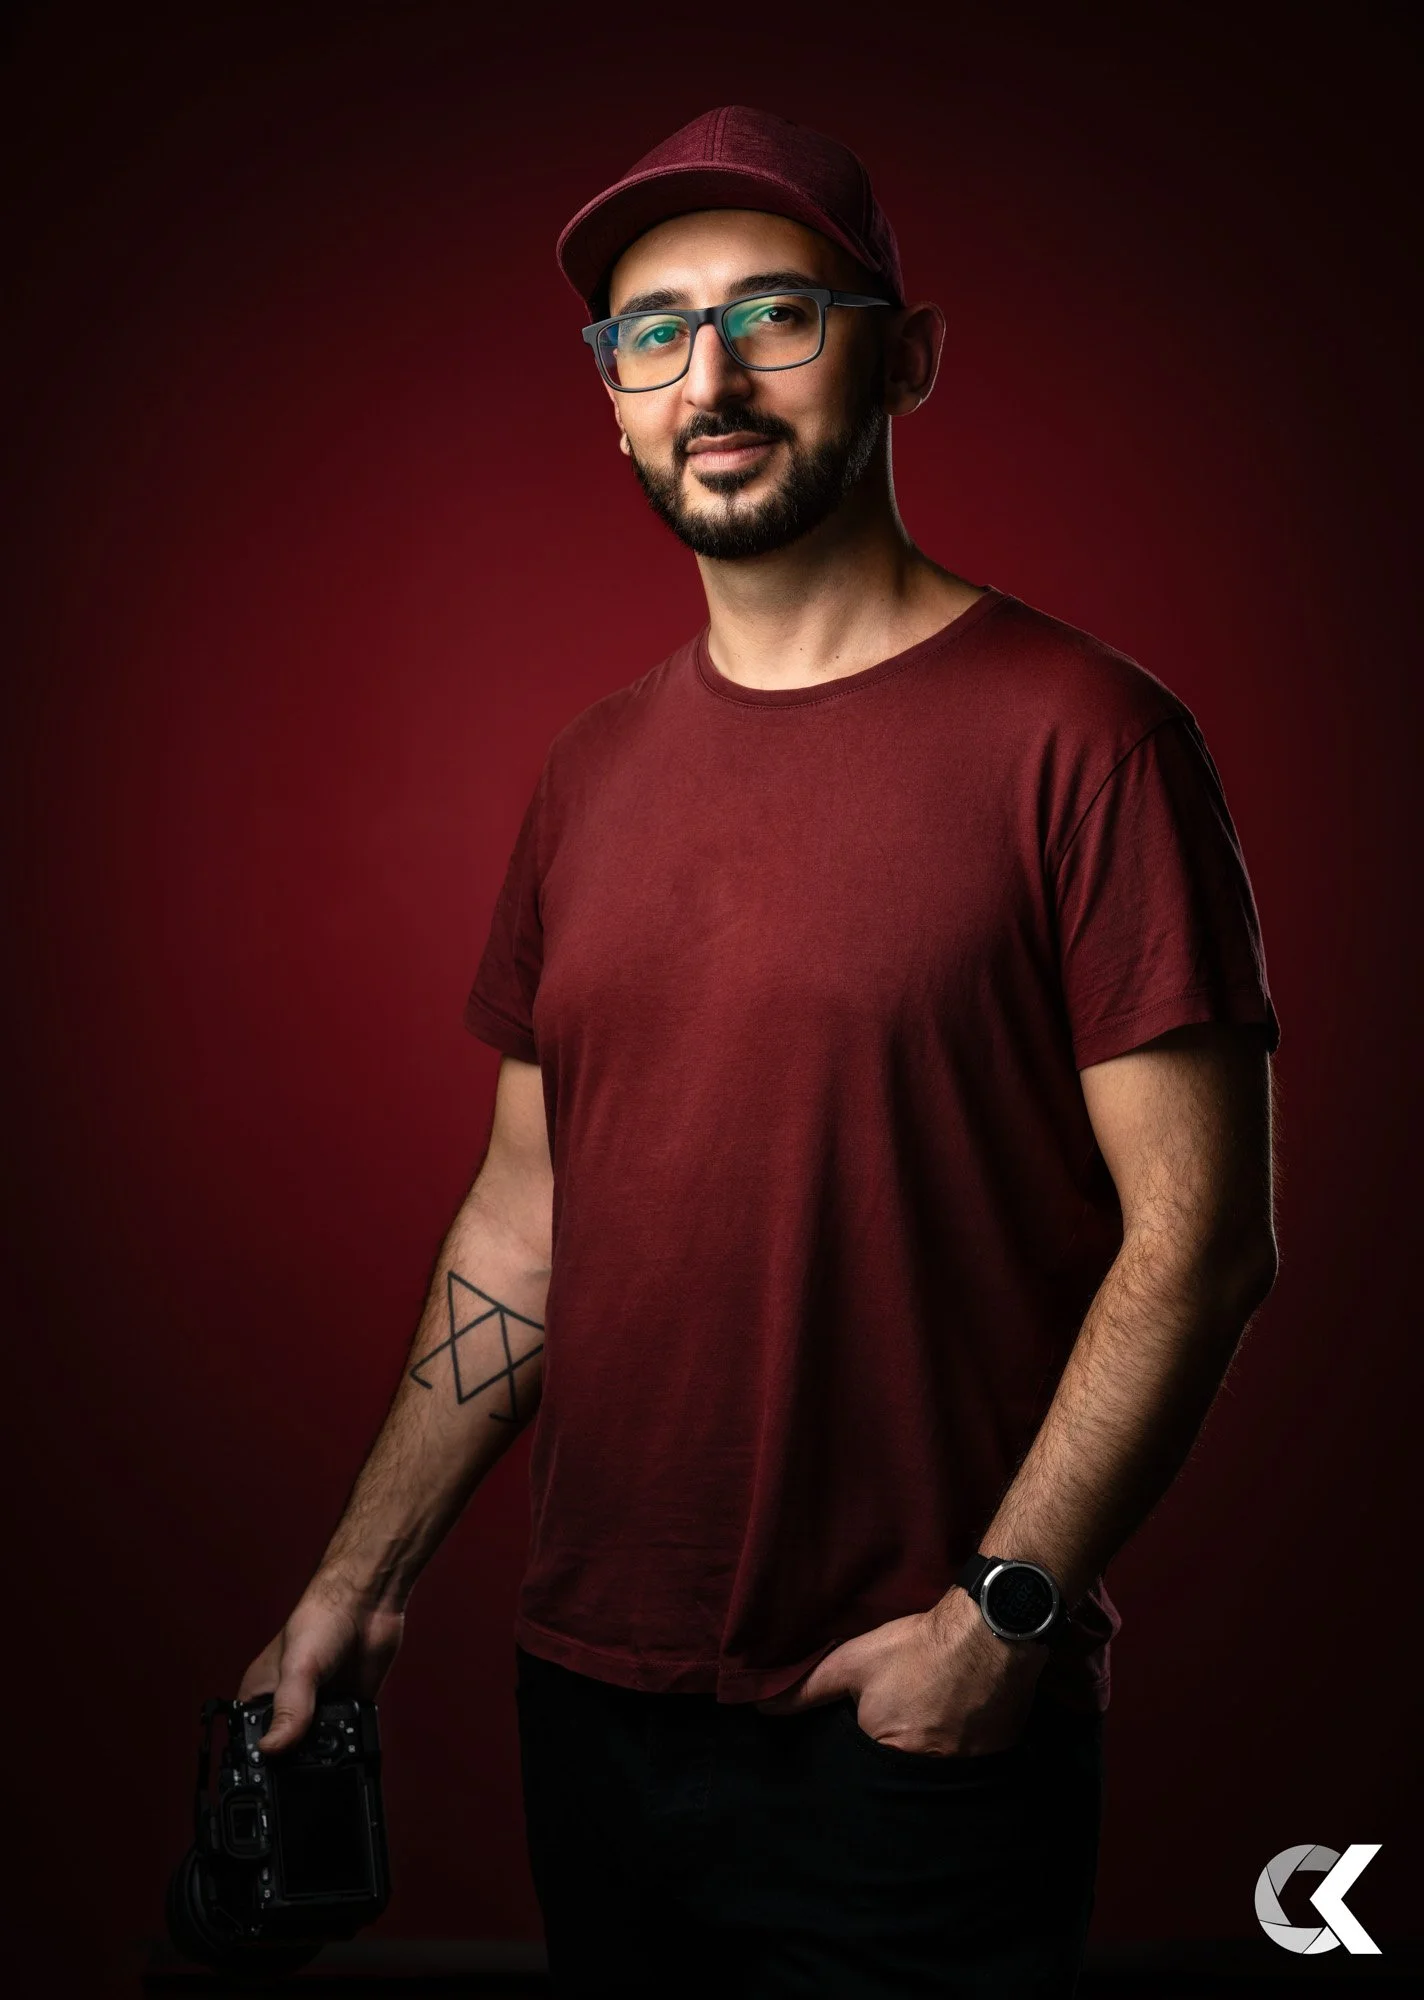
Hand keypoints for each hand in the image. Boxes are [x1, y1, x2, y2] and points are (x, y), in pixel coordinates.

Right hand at [237, 1571, 405, 1754]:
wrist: (368, 1601)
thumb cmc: (321, 1617)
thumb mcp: (298, 1667)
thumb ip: (288, 1710)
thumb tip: (271, 1749)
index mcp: (261, 1693)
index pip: (250, 1739)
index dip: (257, 1759)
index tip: (269, 1777)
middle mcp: (288, 1703)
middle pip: (287, 1749)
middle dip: (296, 1759)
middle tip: (306, 1765)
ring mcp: (320, 1706)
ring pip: (319, 1748)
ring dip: (325, 1752)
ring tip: (329, 1749)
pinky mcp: (349, 1706)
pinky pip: (348, 1738)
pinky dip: (351, 1743)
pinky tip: (352, 1741)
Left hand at [753, 1593, 1046, 1755]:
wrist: (990, 1632)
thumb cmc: (918, 1648)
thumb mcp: (853, 1662)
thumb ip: (808, 1689)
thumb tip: (762, 1707)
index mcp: (886, 1756)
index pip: (862, 1771)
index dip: (860, 1749)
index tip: (866, 1725)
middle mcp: (926, 1776)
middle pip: (898, 1776)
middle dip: (893, 1758)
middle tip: (900, 1722)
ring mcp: (964, 1772)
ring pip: (934, 1774)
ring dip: (929, 1754)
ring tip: (928, 1723)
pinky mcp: (994, 1760)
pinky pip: (967, 1767)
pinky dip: (959, 1751)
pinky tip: (957, 1724)